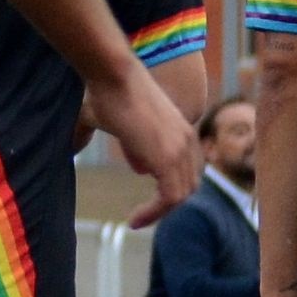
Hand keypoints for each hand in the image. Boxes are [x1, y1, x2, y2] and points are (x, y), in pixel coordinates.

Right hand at [87, 57, 201, 209]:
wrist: (114, 76)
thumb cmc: (107, 92)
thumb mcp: (114, 124)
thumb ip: (123, 145)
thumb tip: (109, 161)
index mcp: (181, 130)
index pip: (187, 169)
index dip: (170, 188)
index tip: (149, 202)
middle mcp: (188, 140)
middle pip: (189, 184)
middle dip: (166, 203)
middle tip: (142, 215)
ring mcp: (181, 149)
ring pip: (181, 195)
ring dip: (159, 212)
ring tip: (136, 220)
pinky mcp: (169, 159)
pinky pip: (170, 198)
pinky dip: (155, 213)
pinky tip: (134, 219)